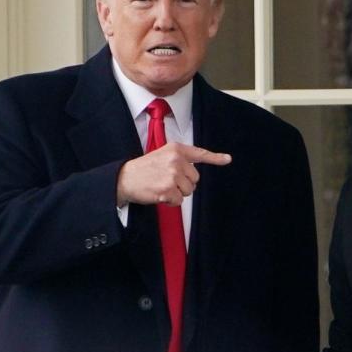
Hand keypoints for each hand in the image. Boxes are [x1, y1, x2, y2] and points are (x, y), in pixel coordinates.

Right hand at [117, 143, 231, 206]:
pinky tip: (159, 194)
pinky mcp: (168, 189)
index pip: (199, 154)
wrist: (124, 178)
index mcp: (175, 149)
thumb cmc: (143, 169)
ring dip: (177, 193)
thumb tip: (195, 171)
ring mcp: (172, 175)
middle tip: (166, 180)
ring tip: (162, 186)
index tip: (227, 159)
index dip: (215, 158)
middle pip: (195, 179)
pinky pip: (179, 200)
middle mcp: (176, 160)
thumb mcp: (162, 155)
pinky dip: (170, 201)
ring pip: (189, 191)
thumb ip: (179, 160)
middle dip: (184, 183)